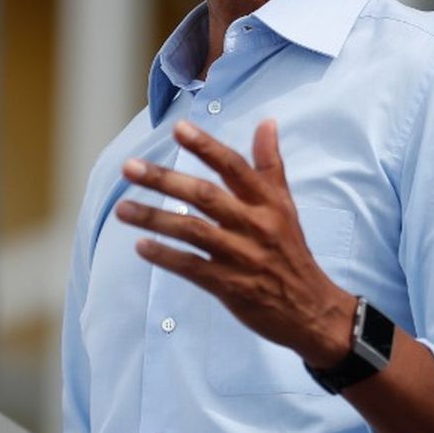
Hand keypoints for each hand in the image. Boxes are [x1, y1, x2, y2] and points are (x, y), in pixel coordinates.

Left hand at [115, 118, 353, 366]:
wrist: (311, 309)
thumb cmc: (291, 251)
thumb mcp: (285, 206)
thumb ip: (270, 165)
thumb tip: (267, 122)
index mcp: (268, 203)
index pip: (234, 167)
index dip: (206, 146)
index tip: (178, 128)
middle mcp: (254, 225)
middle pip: (205, 195)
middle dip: (165, 179)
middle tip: (129, 167)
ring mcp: (241, 256)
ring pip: (192, 230)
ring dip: (154, 218)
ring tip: (122, 209)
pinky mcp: (230, 285)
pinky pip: (192, 267)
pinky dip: (165, 256)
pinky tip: (141, 246)